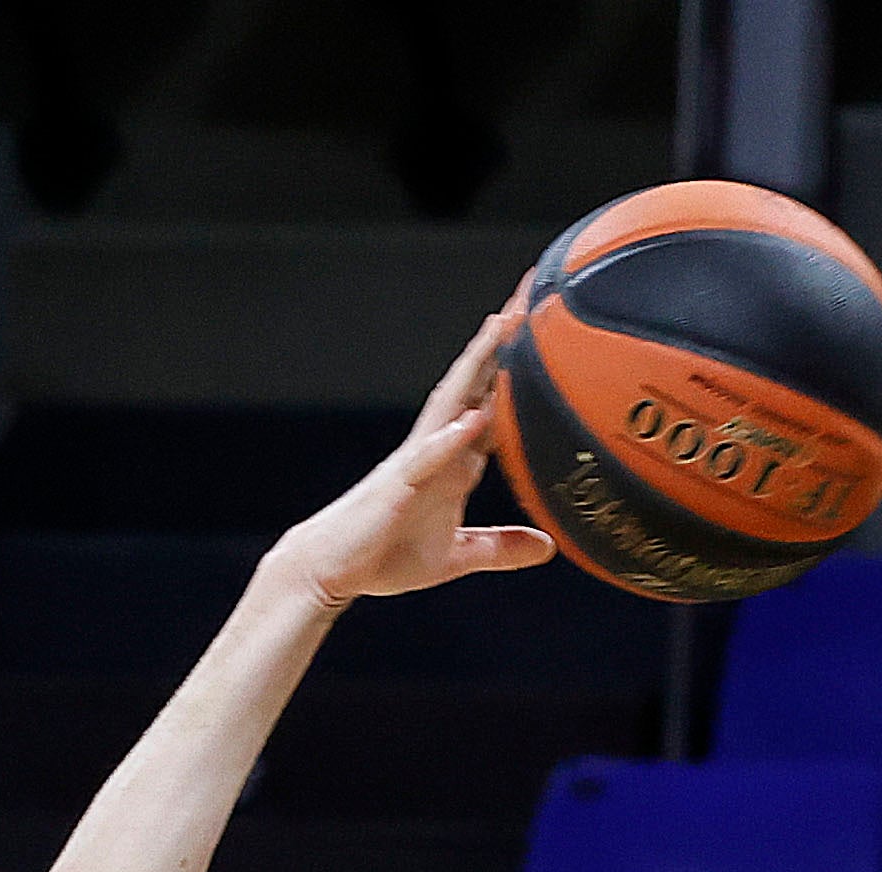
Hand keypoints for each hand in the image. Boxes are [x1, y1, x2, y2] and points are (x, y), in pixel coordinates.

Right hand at [265, 317, 556, 608]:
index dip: (521, 368)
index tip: (548, 329)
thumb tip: (546, 547)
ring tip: (503, 325)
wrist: (333, 568)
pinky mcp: (397, 486)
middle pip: (474, 383)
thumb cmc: (387, 554)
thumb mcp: (458, 556)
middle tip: (531, 294)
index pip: (494, 403)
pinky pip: (426, 458)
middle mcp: (436, 447)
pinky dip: (450, 439)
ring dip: (476, 364)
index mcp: (454, 460)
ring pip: (450, 402)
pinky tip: (473, 420)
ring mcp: (416, 461)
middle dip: (502, 340)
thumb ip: (501, 547)